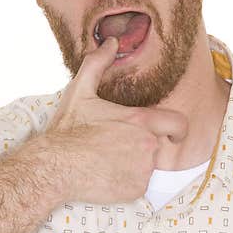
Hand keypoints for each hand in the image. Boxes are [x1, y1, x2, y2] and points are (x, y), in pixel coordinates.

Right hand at [43, 36, 188, 203]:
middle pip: (158, 146)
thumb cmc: (68, 130)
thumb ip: (98, 64)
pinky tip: (104, 175)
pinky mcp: (136, 190)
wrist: (54, 168)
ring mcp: (143, 170)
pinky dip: (126, 182)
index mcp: (140, 121)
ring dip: (133, 165)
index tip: (173, 133)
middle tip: (116, 147)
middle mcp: (148, 145)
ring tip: (106, 161)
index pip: (179, 124)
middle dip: (143, 146)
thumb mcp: (80, 91)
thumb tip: (111, 42)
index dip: (178, 128)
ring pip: (147, 167)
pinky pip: (138, 186)